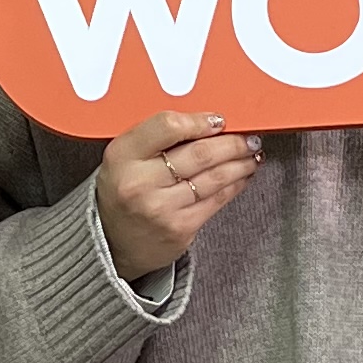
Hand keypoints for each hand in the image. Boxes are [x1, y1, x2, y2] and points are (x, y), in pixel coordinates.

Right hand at [92, 110, 263, 282]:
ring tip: (250, 154)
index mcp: (123, 155)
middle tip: (247, 138)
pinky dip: (235, 184)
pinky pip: (217, 199)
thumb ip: (156, 137)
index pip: (167, 126)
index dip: (200, 121)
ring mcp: (161, 208)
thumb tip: (207, 123)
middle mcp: (139, 181)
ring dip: (240, 163)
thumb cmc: (124, 192)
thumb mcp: (124, 157)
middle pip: (199, 152)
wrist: (112, 242)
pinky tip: (242, 176)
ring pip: (214, 177)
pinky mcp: (180, 227)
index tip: (218, 120)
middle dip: (232, 142)